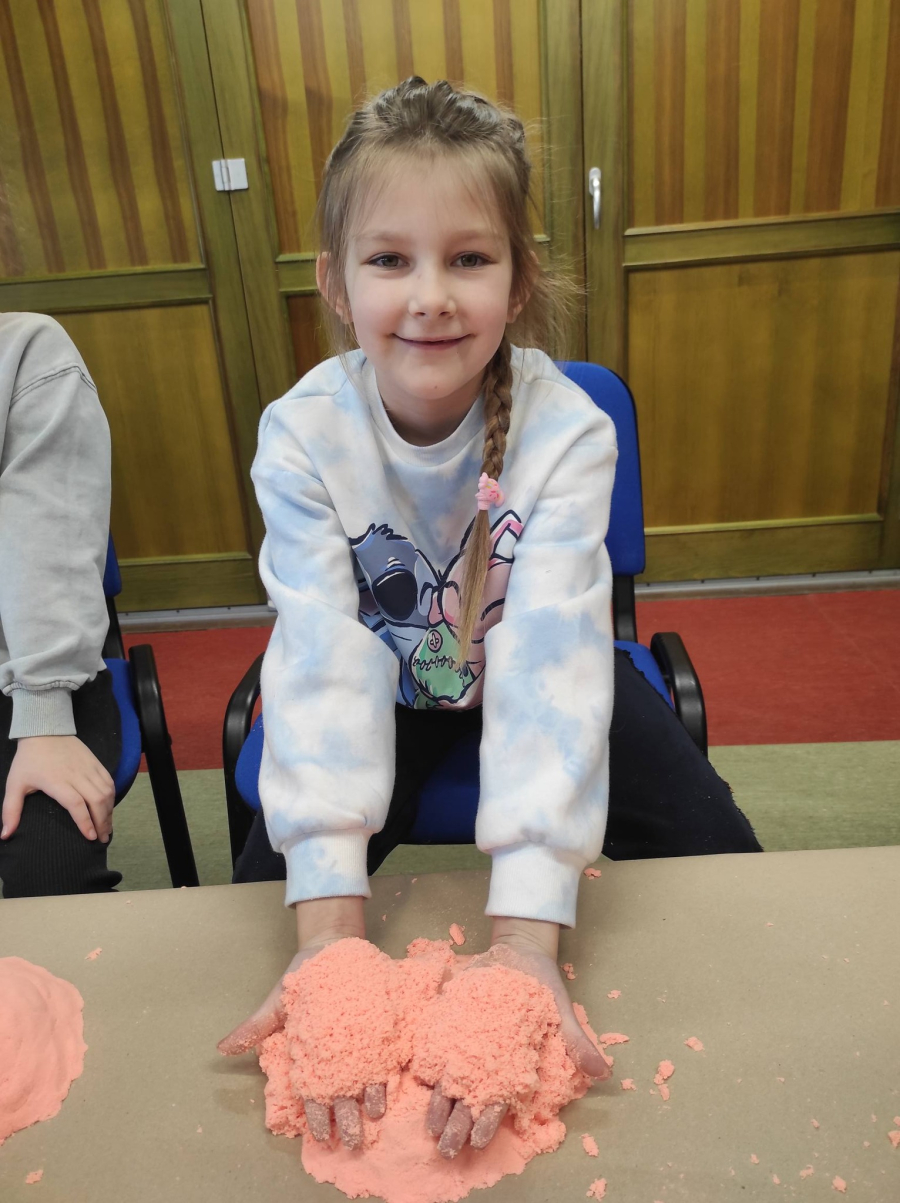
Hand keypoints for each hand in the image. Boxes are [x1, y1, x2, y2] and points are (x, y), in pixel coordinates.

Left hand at [1, 735, 114, 842]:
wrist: (45, 730)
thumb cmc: (29, 760)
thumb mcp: (15, 784)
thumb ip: (11, 810)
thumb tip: (5, 835)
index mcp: (57, 782)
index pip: (76, 804)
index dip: (85, 822)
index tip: (89, 837)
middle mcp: (77, 775)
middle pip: (96, 800)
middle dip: (102, 822)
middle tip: (102, 839)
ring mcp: (89, 768)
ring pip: (106, 792)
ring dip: (109, 811)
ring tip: (107, 827)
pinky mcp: (96, 763)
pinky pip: (109, 782)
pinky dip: (112, 797)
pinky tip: (109, 808)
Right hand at [217, 897, 384, 1149]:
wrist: (331, 947)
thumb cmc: (301, 978)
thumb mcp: (276, 1003)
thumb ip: (255, 1026)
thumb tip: (221, 1048)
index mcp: (312, 1060)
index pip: (314, 1096)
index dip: (317, 1117)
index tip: (320, 1136)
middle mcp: (338, 1059)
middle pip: (342, 1096)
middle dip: (347, 1120)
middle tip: (353, 1142)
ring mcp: (360, 1045)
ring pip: (366, 1081)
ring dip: (370, 1101)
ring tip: (374, 1117)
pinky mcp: (381, 1029)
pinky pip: (388, 1052)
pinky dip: (390, 1069)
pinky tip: (395, 1084)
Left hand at [428, 925, 611, 1158]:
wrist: (520, 951)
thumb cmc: (542, 986)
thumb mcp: (562, 1014)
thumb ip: (577, 1042)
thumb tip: (604, 1072)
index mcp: (511, 1066)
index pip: (497, 1103)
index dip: (486, 1123)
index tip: (477, 1141)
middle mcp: (486, 1061)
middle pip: (468, 1099)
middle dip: (457, 1125)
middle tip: (445, 1148)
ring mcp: (465, 1042)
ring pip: (448, 1081)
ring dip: (439, 1105)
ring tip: (430, 1126)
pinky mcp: (450, 1020)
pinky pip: (435, 1045)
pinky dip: (426, 1062)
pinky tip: (419, 1077)